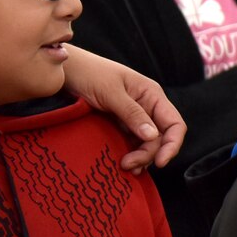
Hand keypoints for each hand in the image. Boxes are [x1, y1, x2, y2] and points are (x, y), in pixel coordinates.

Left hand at [62, 47, 186, 171]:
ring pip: (147, 144)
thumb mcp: (110, 92)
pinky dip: (130, 154)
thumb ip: (132, 114)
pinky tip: (123, 162)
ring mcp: (133, 117)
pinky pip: (131, 143)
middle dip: (148, 154)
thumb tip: (153, 136)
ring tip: (125, 166)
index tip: (159, 162)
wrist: (62, 70)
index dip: (172, 144)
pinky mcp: (119, 124)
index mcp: (152, 95)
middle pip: (160, 138)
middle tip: (128, 164)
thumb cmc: (88, 73)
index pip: (175, 124)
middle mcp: (147, 107)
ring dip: (140, 157)